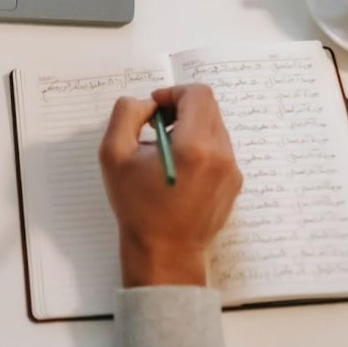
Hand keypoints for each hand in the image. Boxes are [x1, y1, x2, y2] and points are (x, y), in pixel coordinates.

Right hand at [98, 85, 242, 287]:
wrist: (165, 253)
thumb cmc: (138, 208)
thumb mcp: (113, 156)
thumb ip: (125, 115)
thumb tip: (146, 104)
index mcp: (194, 146)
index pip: (197, 94)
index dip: (173, 92)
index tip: (155, 109)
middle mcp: (221, 155)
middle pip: (208, 107)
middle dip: (181, 108)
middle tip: (157, 127)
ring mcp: (232, 170)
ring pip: (215, 126)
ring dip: (191, 127)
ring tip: (166, 151)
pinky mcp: (234, 183)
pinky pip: (220, 148)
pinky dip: (200, 146)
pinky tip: (179, 169)